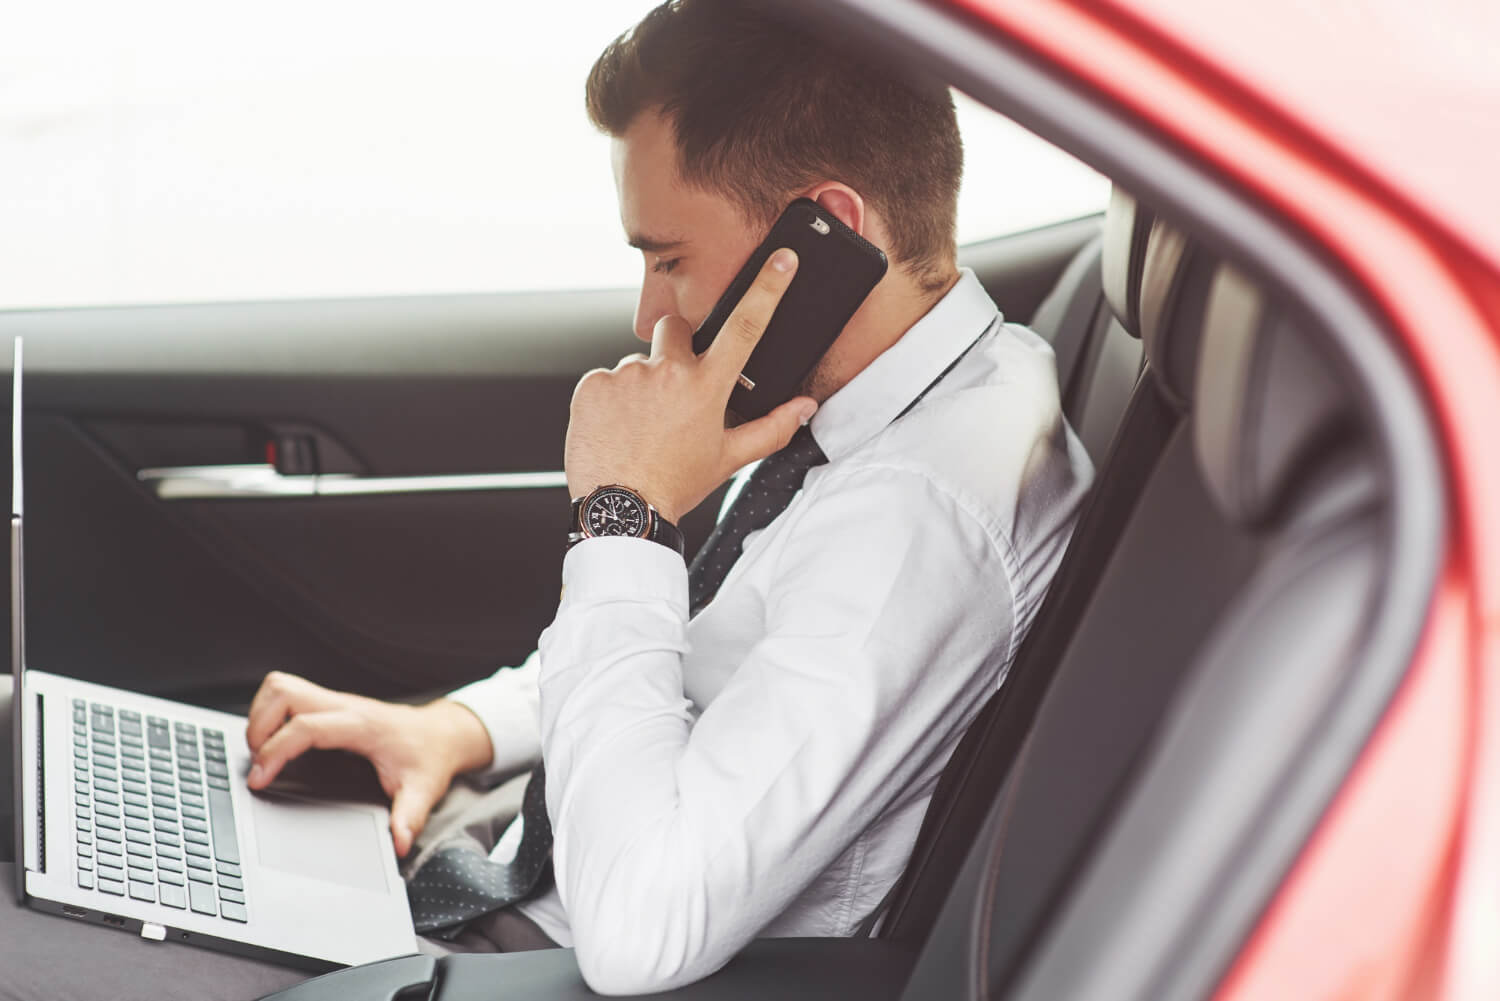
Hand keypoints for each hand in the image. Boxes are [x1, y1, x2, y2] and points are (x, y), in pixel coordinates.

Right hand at [244, 671, 493, 856]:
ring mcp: (336, 701)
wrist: (443, 733)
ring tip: (263, 753)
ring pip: (281, 687)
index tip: (259, 779)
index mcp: (362, 725)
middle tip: (259, 764)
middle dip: (258, 727)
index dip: (275, 751)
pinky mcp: (330, 704)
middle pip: (283, 691)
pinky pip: (287, 695)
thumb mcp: (423, 790)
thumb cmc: (429, 757)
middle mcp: (345, 706)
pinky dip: (271, 715)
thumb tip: (400, 845)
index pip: (306, 726)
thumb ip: (410, 817)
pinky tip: (276, 743)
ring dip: (260, 717)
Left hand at [565, 248, 817, 522]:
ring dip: (641, 385)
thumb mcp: (728, 459)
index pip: (746, 325)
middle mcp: (668, 372)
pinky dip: (610, 400)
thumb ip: (772, 428)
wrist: (620, 511)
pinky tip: (616, 428)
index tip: (783, 258)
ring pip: (638, 363)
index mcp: (707, 387)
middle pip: (677, 330)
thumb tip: (804, 408)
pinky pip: (605, 380)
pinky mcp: (593, 384)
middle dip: (677, 350)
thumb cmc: (674, 485)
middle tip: (672, 391)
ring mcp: (627, 376)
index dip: (768, 287)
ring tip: (639, 427)